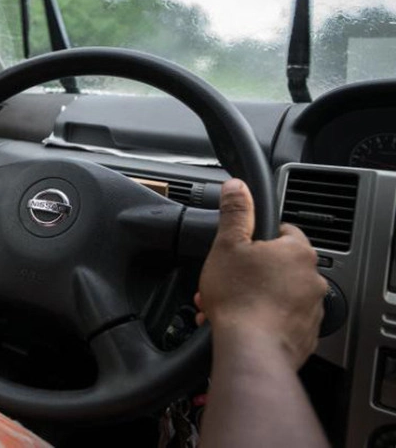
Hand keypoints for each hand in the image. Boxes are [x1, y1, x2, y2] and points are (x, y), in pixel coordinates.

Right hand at [195, 179, 327, 368]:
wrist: (251, 350)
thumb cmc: (240, 298)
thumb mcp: (228, 244)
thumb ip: (235, 212)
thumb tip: (238, 187)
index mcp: (297, 252)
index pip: (283, 231)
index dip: (256, 238)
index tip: (240, 248)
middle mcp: (312, 279)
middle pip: (276, 265)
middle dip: (248, 271)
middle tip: (225, 279)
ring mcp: (311, 309)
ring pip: (276, 294)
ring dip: (252, 296)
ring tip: (224, 305)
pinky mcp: (305, 334)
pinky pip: (280, 319)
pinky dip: (262, 319)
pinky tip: (239, 323)